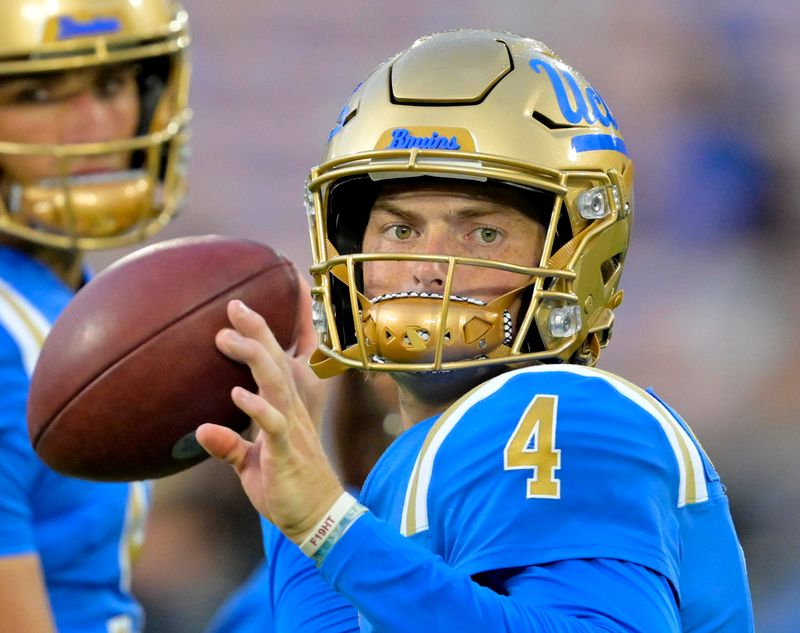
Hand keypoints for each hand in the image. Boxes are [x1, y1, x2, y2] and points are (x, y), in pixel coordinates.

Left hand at [195, 299, 343, 544]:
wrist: (316, 517)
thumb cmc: (285, 486)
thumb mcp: (250, 463)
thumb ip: (228, 444)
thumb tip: (201, 429)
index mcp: (283, 408)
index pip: (277, 362)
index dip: (265, 335)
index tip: (245, 309)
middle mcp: (290, 410)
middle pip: (276, 361)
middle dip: (258, 330)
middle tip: (234, 304)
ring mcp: (291, 428)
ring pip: (276, 383)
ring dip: (253, 357)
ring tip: (226, 338)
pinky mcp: (287, 451)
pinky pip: (274, 424)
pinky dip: (256, 407)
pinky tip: (237, 394)